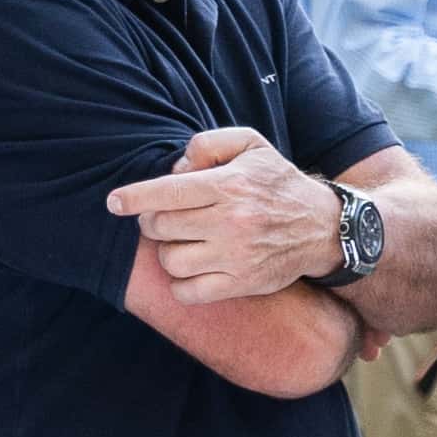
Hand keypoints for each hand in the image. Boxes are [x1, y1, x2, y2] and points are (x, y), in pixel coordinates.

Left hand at [109, 123, 343, 301]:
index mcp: (229, 185)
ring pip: (171, 260)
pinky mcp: (241, 283)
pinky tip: (190, 270)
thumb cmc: (278, 183)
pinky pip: (189, 292)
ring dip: (168, 252)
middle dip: (153, 222)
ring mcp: (236, 256)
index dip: (133, 198)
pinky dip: (180, 284)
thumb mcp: (251, 146)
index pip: (167, 192)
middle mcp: (231, 221)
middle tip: (163, 219)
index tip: (114, 202)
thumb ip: (208, 143)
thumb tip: (176, 168)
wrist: (323, 227)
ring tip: (182, 243)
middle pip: (162, 227)